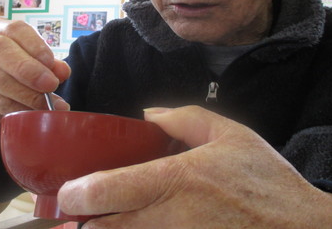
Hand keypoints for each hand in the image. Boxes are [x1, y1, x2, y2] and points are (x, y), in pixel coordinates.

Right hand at [0, 18, 70, 145]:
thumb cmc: (6, 71)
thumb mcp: (27, 62)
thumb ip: (46, 64)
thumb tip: (63, 71)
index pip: (14, 29)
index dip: (35, 45)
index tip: (51, 63)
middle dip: (28, 69)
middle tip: (50, 84)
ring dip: (26, 94)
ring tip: (47, 105)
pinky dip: (15, 108)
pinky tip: (30, 113)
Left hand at [57, 106, 331, 228]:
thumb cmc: (265, 181)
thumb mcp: (230, 134)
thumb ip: (183, 119)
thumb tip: (146, 113)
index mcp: (177, 179)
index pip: (109, 191)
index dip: (77, 195)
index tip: (66, 193)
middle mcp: (170, 218)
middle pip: (104, 228)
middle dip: (81, 223)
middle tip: (75, 212)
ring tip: (99, 223)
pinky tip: (134, 228)